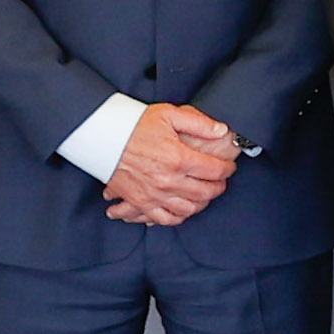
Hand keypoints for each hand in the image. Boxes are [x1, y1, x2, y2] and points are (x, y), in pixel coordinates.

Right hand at [104, 102, 239, 227]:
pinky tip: (184, 208)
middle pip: (206, 192)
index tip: (229, 167)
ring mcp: (154, 194)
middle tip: (220, 180)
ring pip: (189, 208)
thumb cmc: (135, 125)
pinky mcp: (141, 202)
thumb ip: (199, 122)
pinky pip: (166, 218)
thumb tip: (222, 130)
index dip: (228, 169)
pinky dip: (178, 216)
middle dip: (219, 187)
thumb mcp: (169, 114)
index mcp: (178, 158)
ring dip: (202, 203)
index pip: (215, 170)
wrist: (104, 137)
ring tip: (205, 194)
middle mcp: (168, 180)